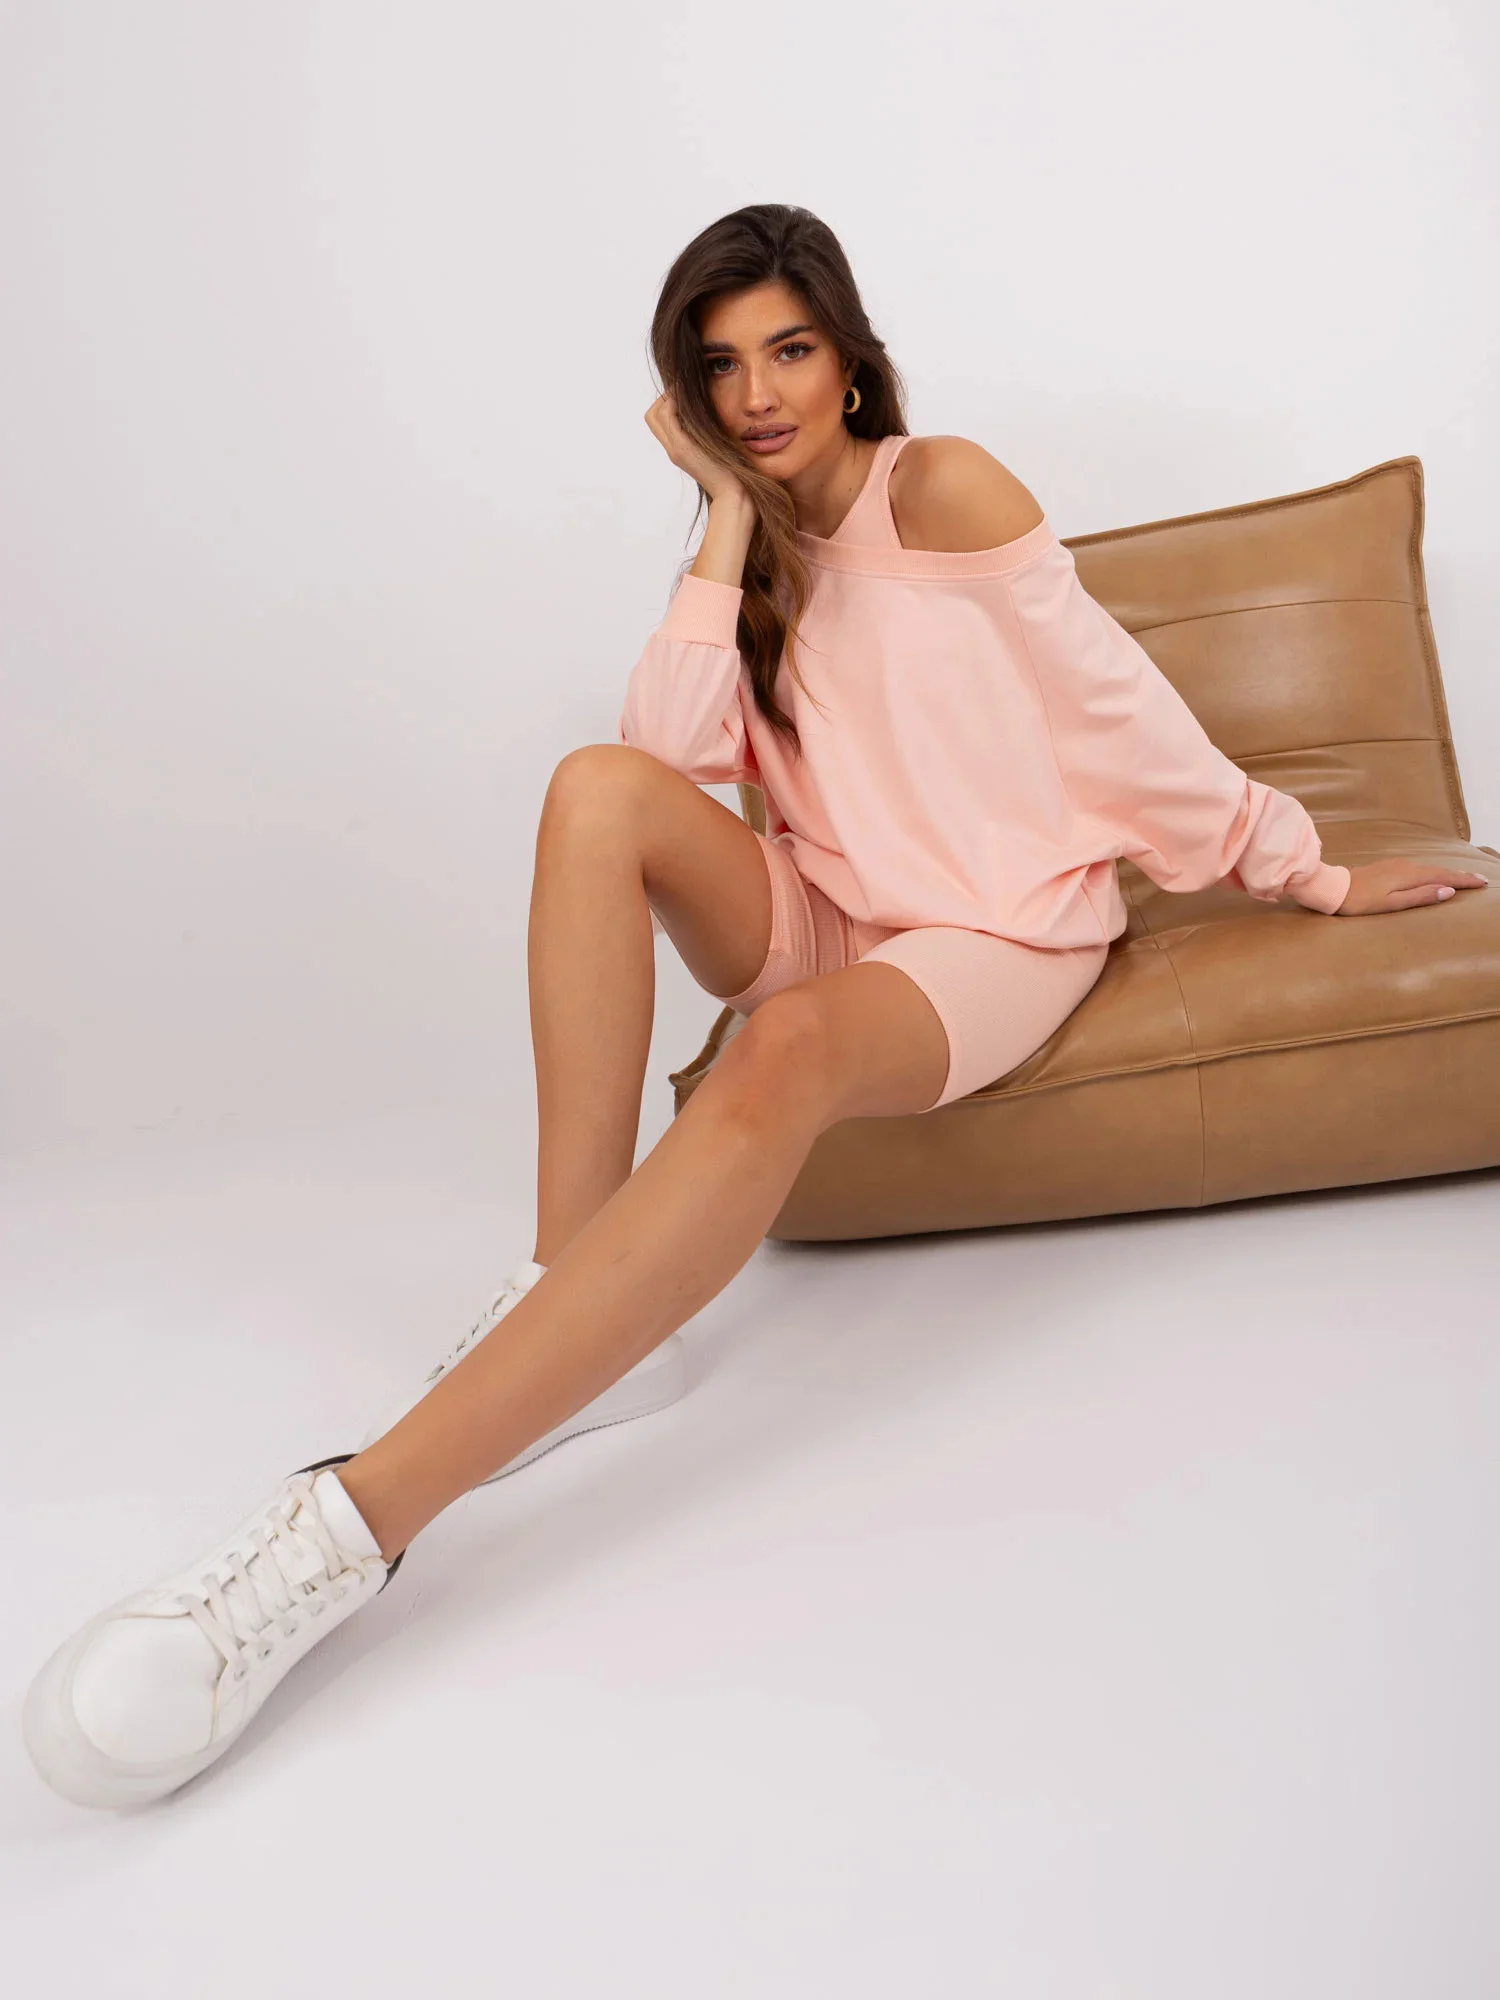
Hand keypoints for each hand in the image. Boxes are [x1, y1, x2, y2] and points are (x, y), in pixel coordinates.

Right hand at [645, 391, 748, 506]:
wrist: (734, 492)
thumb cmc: (732, 470)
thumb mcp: (717, 445)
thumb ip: (708, 431)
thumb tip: (712, 411)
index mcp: (679, 448)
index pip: (657, 419)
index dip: (666, 401)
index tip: (684, 393)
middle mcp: (673, 448)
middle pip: (652, 415)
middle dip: (665, 396)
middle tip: (683, 389)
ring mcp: (675, 449)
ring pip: (656, 414)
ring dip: (670, 396)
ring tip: (686, 391)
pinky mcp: (682, 449)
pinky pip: (669, 417)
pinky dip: (675, 402)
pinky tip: (690, 398)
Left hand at [1334, 858, 1488, 914]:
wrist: (1332, 888)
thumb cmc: (1359, 901)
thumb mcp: (1391, 903)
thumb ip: (1419, 897)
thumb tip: (1448, 891)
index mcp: (1409, 875)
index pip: (1443, 877)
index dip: (1464, 880)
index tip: (1482, 882)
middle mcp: (1405, 866)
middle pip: (1439, 871)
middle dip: (1460, 875)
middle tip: (1480, 879)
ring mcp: (1396, 865)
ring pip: (1429, 868)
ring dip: (1447, 873)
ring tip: (1463, 878)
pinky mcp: (1388, 867)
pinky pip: (1418, 868)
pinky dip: (1432, 872)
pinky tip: (1433, 876)